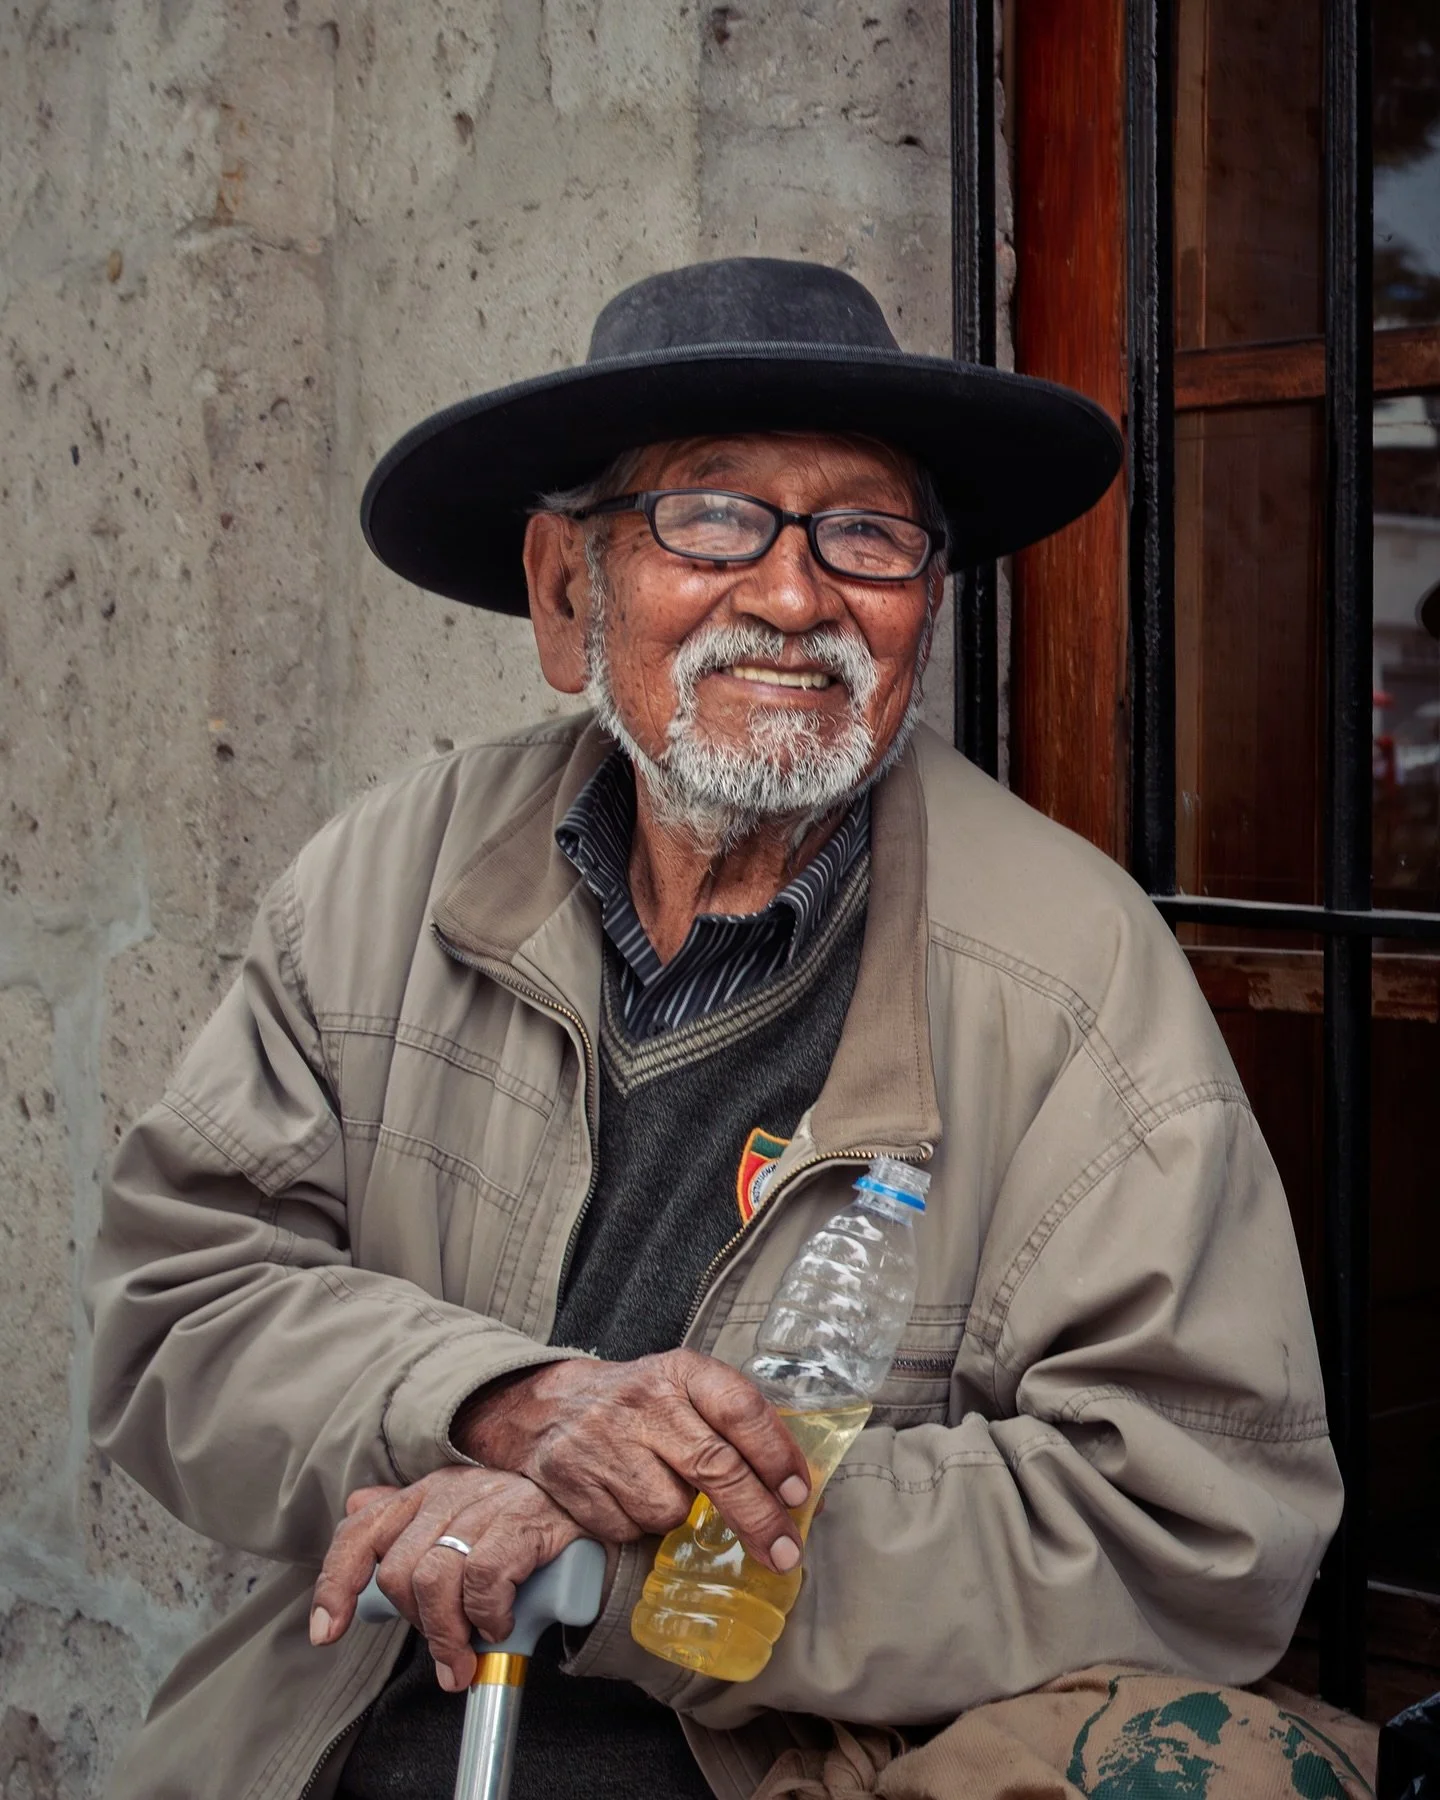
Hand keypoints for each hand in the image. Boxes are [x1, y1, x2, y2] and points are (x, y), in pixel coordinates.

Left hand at [309, 1467, 583, 1691]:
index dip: (336, 1583)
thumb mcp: (463, 1515)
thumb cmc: (521, 1521)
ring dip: (448, 1635)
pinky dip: (487, 1617)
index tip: (327, 1631)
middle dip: (418, 1626)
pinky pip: (483, 1583)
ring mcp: (487, 1504)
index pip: (361, 1531)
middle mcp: (450, 1493)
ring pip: (434, 1581)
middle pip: (398, 1574)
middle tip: (448, 1649)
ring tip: (469, 1655)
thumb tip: (356, 1508)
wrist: (591, 1507)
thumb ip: (411, 1518)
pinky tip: (501, 1623)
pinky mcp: (523, 1523)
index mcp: (426, 1492)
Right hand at [453, 1350, 811, 1572]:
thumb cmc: (638, 1404)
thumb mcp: (687, 1391)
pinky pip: (629, 1529)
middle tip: (784, 1551)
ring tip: (657, 1484)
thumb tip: (801, 1496)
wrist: (547, 1406)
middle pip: (716, 1466)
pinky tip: (624, 1495)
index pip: (740, 1409)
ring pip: (670, 1509)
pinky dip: (635, 1525)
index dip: (776, 1455)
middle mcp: (645, 1402)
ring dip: (676, 1514)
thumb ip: (739, 1431)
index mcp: (682, 1372)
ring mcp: (607, 1442)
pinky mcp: (575, 1482)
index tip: (800, 1495)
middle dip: (756, 1516)